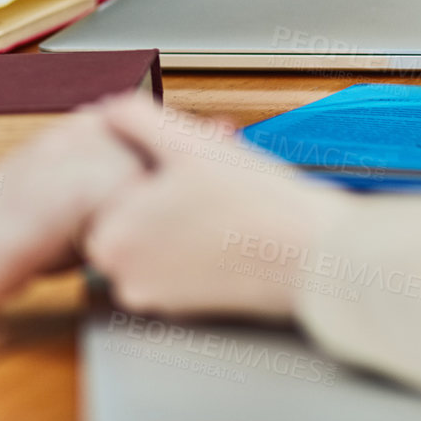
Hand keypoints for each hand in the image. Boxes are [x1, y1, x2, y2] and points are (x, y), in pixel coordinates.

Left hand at [82, 98, 352, 322]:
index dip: (140, 163)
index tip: (177, 162)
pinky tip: (225, 222)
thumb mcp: (188, 142)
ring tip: (217, 197)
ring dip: (174, 213)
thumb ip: (133, 117)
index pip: (102, 187)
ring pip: (151, 235)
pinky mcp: (184, 310)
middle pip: (126, 212)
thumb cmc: (257, 204)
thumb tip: (104, 110)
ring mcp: (155, 298)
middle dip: (155, 189)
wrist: (318, 259)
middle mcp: (124, 278)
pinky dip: (191, 240)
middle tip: (200, 176)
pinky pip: (174, 261)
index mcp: (111, 239)